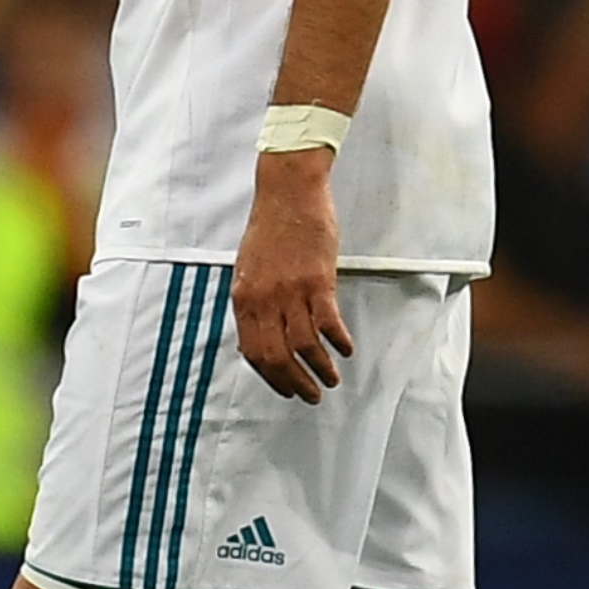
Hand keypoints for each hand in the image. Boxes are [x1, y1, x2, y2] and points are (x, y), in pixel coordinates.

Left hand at [235, 149, 352, 402]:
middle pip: (277, 357)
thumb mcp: (248, 268)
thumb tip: (260, 337)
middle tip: (312, 396)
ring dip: (321, 370)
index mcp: (243, 297)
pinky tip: (345, 349)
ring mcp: (290, 291)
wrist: (287, 192)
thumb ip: (253, 302)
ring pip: (305, 347)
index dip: (271, 378)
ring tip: (332, 379)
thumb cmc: (269, 228)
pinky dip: (338, 343)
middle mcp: (263, 299)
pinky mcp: (317, 282)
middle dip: (296, 384)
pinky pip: (328, 325)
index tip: (286, 389)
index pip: (252, 352)